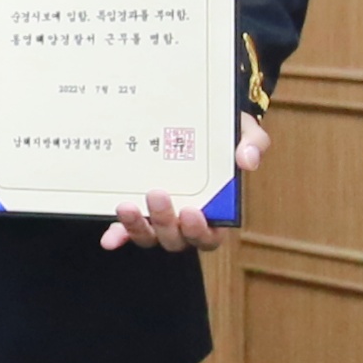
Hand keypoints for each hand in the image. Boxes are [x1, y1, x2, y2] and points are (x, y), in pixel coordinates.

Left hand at [99, 114, 266, 252]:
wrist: (196, 123)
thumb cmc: (223, 135)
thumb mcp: (243, 132)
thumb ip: (253, 143)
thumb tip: (247, 160)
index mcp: (215, 212)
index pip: (210, 236)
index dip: (200, 231)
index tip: (192, 212)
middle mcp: (184, 222)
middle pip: (176, 239)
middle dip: (165, 222)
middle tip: (157, 194)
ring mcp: (158, 219)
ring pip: (149, 236)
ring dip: (137, 227)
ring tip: (127, 206)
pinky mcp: (137, 211)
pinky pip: (125, 231)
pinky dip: (118, 235)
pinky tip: (109, 239)